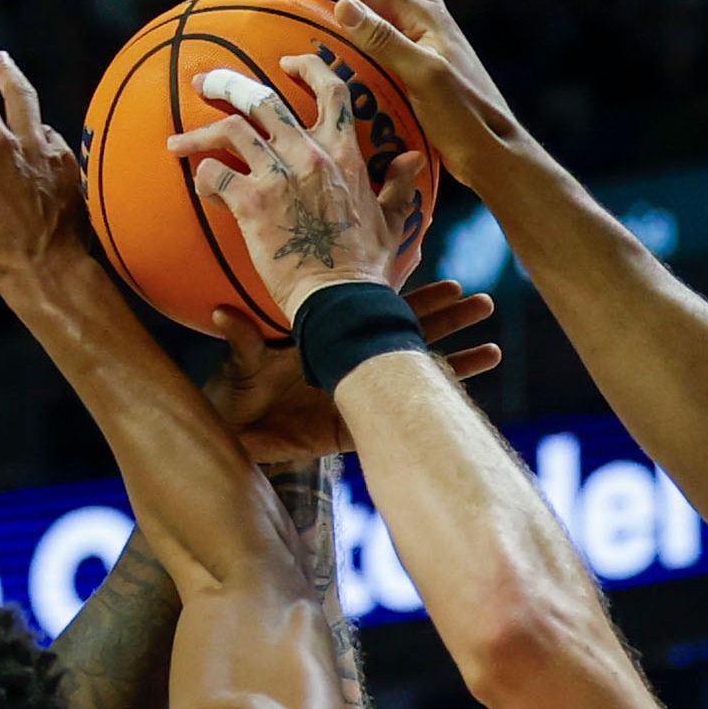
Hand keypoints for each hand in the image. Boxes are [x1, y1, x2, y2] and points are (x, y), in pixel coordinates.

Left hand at [171, 61, 428, 321]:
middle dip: (226, 84)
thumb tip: (412, 158)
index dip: (306, 66)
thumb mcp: (393, 221)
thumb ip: (398, 185)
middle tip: (202, 84)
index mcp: (345, 154)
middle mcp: (310, 153)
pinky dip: (202, 177)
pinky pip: (215, 174)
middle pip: (262, 98)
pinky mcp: (251, 203)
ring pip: (231, 129)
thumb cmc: (367, 268)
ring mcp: (279, 175)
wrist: (341, 300)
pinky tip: (200, 188)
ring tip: (177, 143)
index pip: (330, 90)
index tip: (284, 62)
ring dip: (199, 133)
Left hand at [205, 280, 499, 463]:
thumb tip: (218, 314)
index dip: (408, 292)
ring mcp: (366, 385)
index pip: (376, 308)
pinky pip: (413, 404)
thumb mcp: (244, 364)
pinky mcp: (366, 421)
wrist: (242, 430)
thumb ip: (241, 339)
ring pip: (420, 360)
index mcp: (333, 335)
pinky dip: (447, 387)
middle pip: (410, 329)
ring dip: (457, 346)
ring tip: (489, 332)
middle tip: (480, 301)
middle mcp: (356, 356)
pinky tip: (479, 374)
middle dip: (447, 315)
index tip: (441, 278)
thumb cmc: (242, 393)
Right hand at [270, 0, 525, 177]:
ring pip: (372, 13)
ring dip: (338, 10)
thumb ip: (384, 39)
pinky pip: (378, 38)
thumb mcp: (423, 76)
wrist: (494, 151)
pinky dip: (353, 38)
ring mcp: (425, 38)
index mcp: (426, 12)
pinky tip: (335, 52)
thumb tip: (342, 4)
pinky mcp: (422, 62)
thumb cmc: (464, 118)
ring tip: (302, 11)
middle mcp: (425, 16)